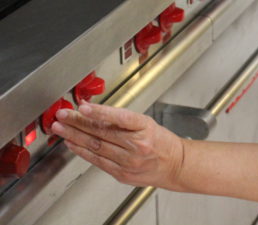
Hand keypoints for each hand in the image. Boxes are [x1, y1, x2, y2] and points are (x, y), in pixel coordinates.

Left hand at [51, 102, 184, 189]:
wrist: (174, 165)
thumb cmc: (161, 142)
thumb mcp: (147, 124)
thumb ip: (122, 120)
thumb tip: (94, 112)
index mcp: (145, 128)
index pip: (120, 118)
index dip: (100, 112)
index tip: (83, 107)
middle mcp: (137, 146)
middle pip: (103, 132)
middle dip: (78, 123)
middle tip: (63, 115)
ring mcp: (128, 161)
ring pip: (96, 147)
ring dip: (75, 136)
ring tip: (61, 128)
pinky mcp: (121, 173)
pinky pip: (98, 161)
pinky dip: (82, 152)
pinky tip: (73, 144)